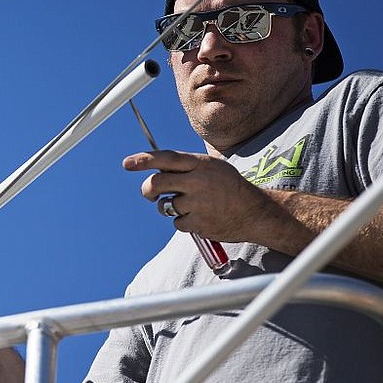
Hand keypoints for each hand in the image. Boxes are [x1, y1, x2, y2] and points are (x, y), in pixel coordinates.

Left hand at [123, 150, 280, 242]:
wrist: (255, 211)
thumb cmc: (228, 187)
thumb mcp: (212, 168)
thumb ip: (186, 167)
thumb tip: (155, 167)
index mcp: (200, 164)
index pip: (166, 159)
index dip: (144, 160)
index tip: (127, 164)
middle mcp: (197, 181)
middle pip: (156, 184)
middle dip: (147, 190)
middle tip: (150, 194)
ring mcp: (197, 203)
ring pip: (165, 206)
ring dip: (169, 208)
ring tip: (188, 206)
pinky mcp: (198, 222)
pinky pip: (177, 222)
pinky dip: (183, 222)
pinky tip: (199, 218)